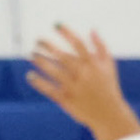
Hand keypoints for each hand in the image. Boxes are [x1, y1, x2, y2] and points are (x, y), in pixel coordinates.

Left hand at [26, 25, 139, 139]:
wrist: (109, 114)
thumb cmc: (108, 87)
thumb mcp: (109, 65)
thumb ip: (101, 47)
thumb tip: (92, 30)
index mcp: (92, 64)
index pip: (78, 44)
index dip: (67, 33)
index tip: (55, 25)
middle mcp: (82, 74)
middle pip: (62, 56)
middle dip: (48, 46)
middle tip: (37, 40)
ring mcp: (74, 88)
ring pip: (54, 72)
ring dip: (41, 62)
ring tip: (32, 55)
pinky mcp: (67, 100)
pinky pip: (50, 90)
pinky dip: (39, 83)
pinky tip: (30, 75)